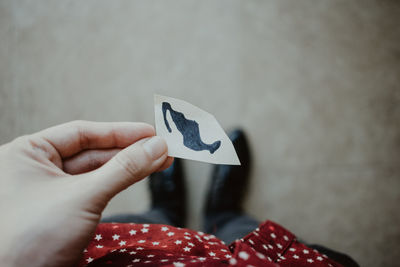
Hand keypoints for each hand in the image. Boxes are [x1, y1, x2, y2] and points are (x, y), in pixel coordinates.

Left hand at [0, 121, 172, 266]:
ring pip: (96, 172)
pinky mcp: (64, 211)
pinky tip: (138, 175)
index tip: (150, 132)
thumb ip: (123, 169)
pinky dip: (118, 183)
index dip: (119, 131)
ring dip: (128, 167)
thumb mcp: (83, 196)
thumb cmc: (29, 239)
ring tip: (158, 161)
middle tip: (161, 148)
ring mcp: (51, 191)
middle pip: (92, 152)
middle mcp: (38, 168)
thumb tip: (156, 147)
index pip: (82, 133)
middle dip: (129, 151)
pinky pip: (95, 190)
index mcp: (28, 153)